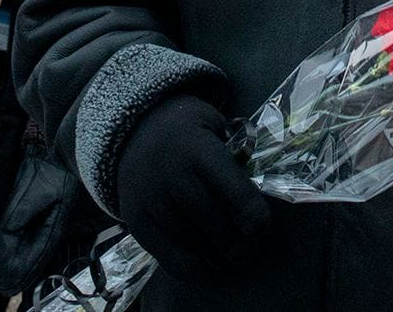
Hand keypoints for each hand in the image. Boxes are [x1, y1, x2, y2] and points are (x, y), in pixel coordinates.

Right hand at [116, 93, 269, 282]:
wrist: (131, 132)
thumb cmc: (186, 131)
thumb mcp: (214, 124)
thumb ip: (236, 152)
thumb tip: (255, 193)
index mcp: (198, 149)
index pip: (235, 193)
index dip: (255, 219)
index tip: (261, 229)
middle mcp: (172, 174)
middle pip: (214, 222)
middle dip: (237, 244)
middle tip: (249, 253)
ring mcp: (150, 199)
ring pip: (191, 240)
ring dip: (215, 256)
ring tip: (230, 259)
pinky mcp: (135, 220)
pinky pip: (166, 255)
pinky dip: (190, 267)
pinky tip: (204, 264)